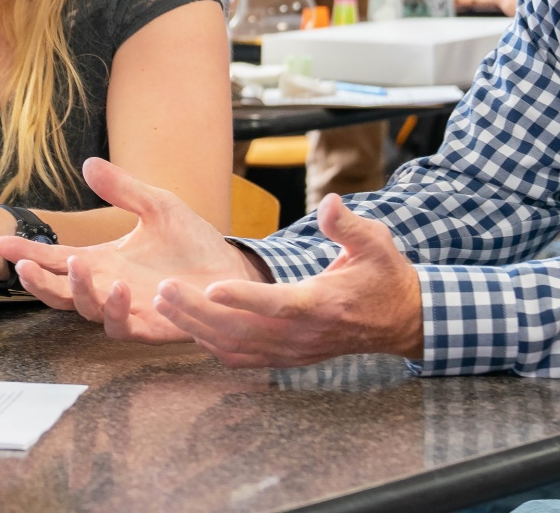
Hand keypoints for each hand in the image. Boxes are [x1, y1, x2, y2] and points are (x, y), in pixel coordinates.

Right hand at [0, 156, 261, 342]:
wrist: (231, 271)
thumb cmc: (193, 242)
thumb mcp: (158, 205)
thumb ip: (124, 189)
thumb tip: (88, 163)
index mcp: (103, 261)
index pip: (56, 259)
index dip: (28, 254)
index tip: (1, 243)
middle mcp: (108, 288)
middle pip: (59, 293)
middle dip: (38, 283)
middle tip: (24, 269)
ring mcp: (127, 309)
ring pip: (87, 311)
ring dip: (79, 292)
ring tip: (81, 264)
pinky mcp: (151, 325)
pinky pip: (125, 326)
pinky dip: (120, 310)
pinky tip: (124, 287)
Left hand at [152, 194, 422, 367]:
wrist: (397, 320)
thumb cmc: (383, 276)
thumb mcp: (376, 243)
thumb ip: (348, 225)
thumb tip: (329, 203)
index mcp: (321, 304)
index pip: (278, 304)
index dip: (244, 298)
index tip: (211, 286)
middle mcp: (302, 334)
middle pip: (243, 330)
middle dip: (198, 313)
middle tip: (163, 290)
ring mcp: (292, 350)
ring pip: (235, 347)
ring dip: (196, 327)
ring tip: (162, 303)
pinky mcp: (286, 358)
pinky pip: (242, 357)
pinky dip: (211, 344)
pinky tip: (187, 325)